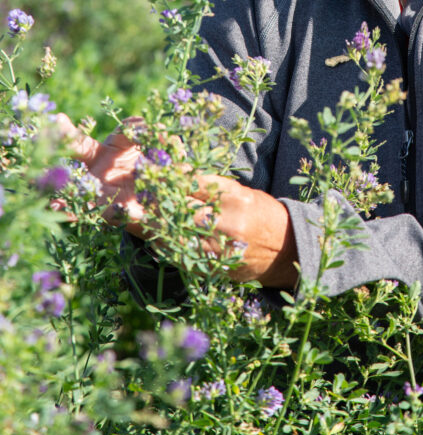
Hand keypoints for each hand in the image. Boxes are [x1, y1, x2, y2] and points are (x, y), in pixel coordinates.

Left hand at [55, 114, 297, 287]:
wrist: (285, 250)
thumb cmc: (260, 213)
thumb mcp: (241, 192)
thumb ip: (210, 186)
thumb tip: (174, 173)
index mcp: (234, 197)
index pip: (194, 182)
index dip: (167, 175)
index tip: (146, 166)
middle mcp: (225, 223)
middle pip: (177, 209)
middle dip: (150, 201)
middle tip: (125, 192)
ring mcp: (217, 249)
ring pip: (172, 235)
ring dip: (148, 224)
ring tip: (124, 212)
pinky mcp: (211, 268)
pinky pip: (179, 255)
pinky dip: (162, 244)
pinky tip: (149, 235)